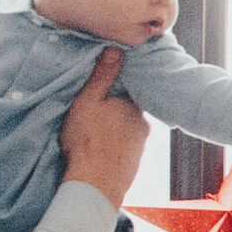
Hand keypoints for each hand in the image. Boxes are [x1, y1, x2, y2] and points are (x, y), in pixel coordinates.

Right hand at [61, 50, 150, 203]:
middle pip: (127, 110)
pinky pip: (125, 148)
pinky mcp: (135, 162)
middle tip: (93, 114)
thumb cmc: (88, 140)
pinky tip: (101, 149)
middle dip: (114, 110)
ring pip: (127, 130)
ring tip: (95, 133)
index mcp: (132, 106)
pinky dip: (115, 146)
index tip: (100, 92)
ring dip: (115, 130)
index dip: (113, 89)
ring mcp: (141, 145)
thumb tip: (117, 48)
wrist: (97, 184)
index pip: (128, 90)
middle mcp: (143, 124)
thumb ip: (102, 75)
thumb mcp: (87, 101)